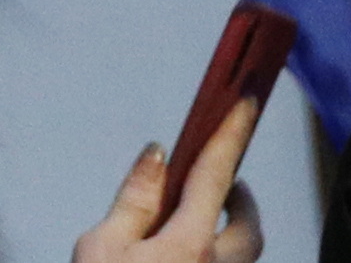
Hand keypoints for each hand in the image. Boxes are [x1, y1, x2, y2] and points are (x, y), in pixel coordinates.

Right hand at [75, 95, 264, 262]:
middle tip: (228, 182)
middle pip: (249, 231)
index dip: (231, 135)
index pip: (215, 177)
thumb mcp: (102, 248)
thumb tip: (156, 155)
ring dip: (233, 233)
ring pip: (245, 258)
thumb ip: (134, 200)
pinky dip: (221, 256)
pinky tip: (193, 257)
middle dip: (242, 200)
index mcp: (190, 245)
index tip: (246, 104)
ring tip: (207, 220)